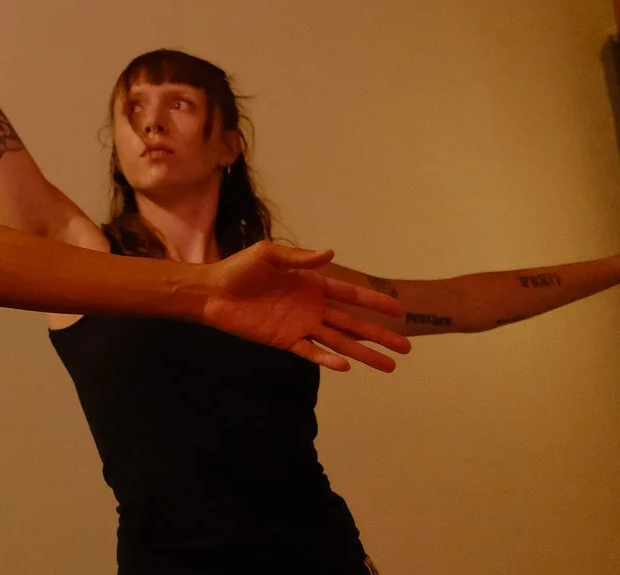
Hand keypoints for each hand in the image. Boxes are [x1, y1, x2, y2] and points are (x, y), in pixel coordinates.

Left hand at [200, 242, 410, 371]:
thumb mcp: (269, 254)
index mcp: (312, 284)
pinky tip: (347, 366)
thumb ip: (299, 258)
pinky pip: (312, 352)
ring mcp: (301, 325)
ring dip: (364, 353)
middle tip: (406, 347)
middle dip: (380, 334)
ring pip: (340, 341)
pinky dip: (328, 358)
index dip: (374, 303)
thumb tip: (331, 252)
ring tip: (389, 366)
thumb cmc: (240, 269)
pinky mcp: (286, 340)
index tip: (400, 310)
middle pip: (353, 323)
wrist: (212, 292)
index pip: (350, 295)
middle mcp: (312, 307)